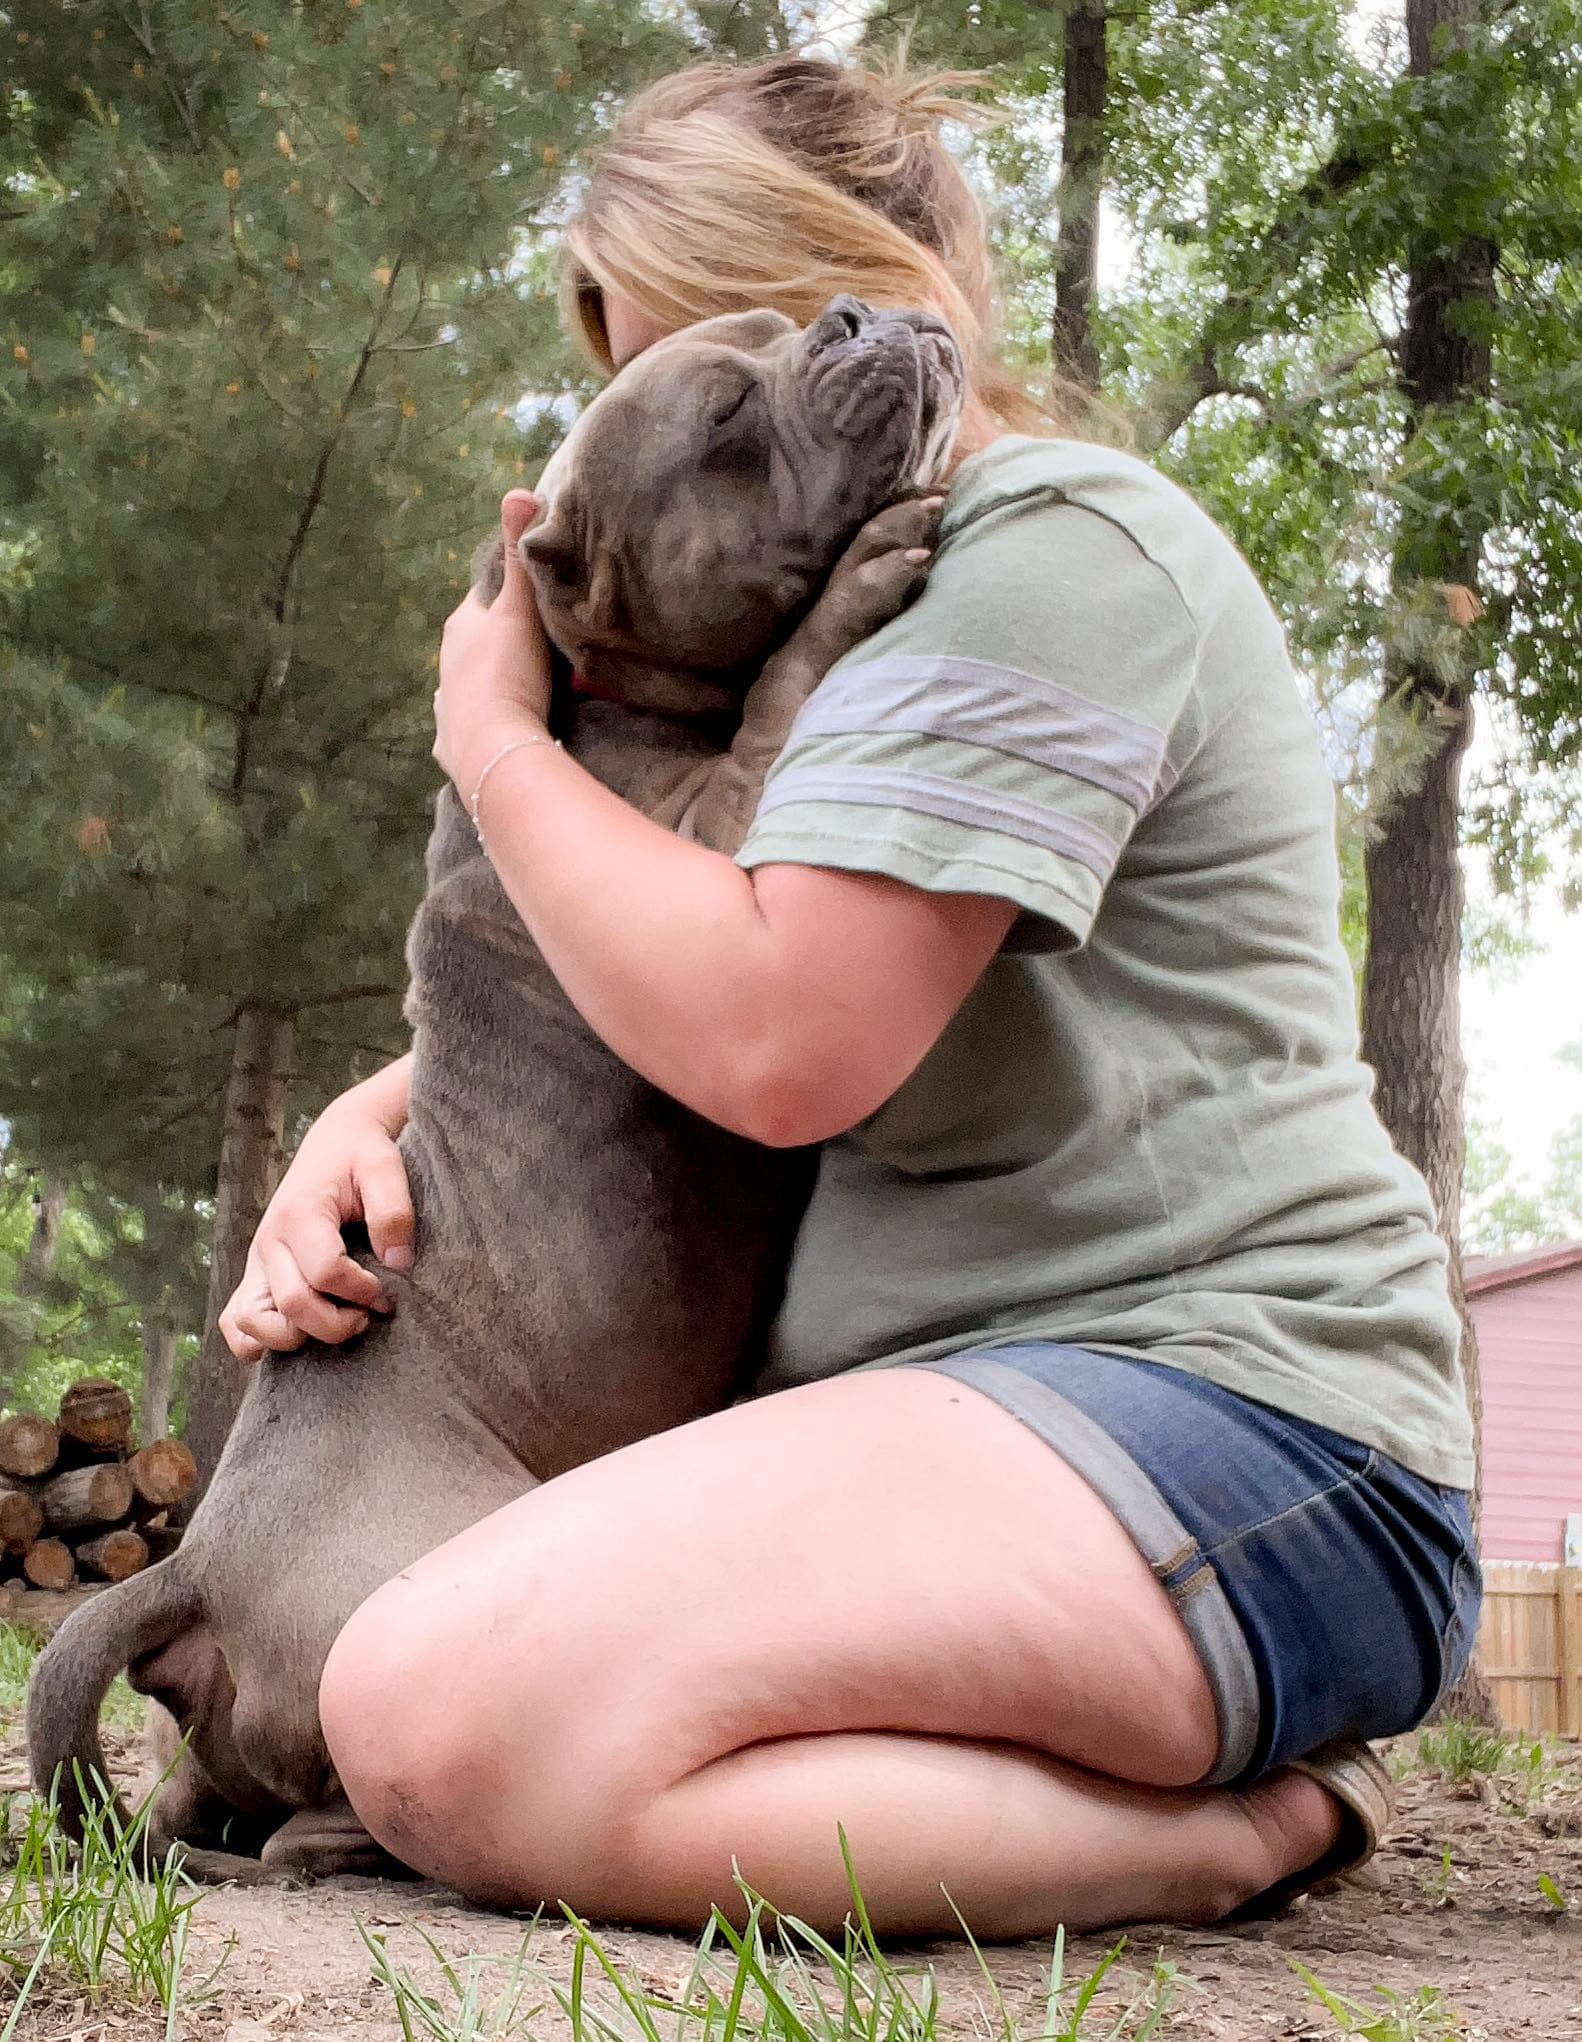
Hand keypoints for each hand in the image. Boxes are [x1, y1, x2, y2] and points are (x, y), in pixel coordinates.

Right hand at [219, 1099, 414, 1361]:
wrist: (334, 1143)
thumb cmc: (360, 1156)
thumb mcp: (384, 1168)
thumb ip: (393, 1212)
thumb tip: (397, 1264)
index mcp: (301, 1215)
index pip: (325, 1271)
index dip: (362, 1290)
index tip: (387, 1291)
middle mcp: (270, 1242)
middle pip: (292, 1305)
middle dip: (337, 1323)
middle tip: (369, 1316)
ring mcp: (257, 1262)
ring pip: (252, 1323)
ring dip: (296, 1338)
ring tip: (336, 1323)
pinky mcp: (255, 1275)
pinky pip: (234, 1322)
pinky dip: (258, 1341)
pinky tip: (299, 1334)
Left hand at [434, 489, 554, 792]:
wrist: (493, 747)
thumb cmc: (507, 673)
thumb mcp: (519, 608)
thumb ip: (520, 554)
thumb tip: (518, 491)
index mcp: (459, 628)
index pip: (484, 599)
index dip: (509, 598)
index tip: (535, 602)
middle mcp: (446, 665)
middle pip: (477, 643)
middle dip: (502, 643)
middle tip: (540, 649)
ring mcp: (447, 707)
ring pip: (469, 685)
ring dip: (491, 684)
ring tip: (524, 689)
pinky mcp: (453, 745)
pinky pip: (466, 727)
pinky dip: (481, 724)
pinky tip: (497, 728)